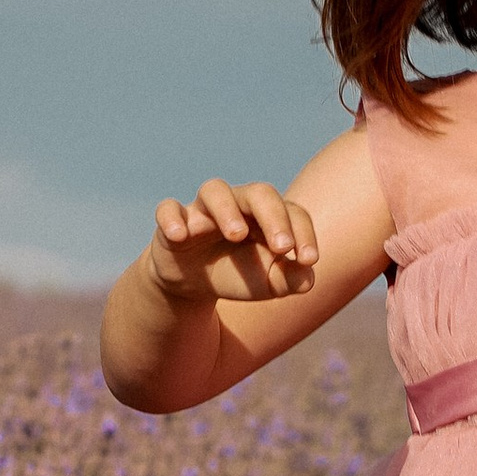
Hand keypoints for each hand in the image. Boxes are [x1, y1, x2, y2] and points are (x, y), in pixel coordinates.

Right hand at [144, 178, 318, 306]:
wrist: (195, 284)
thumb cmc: (240, 274)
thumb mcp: (269, 284)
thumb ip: (292, 280)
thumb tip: (307, 277)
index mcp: (268, 216)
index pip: (292, 212)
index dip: (303, 233)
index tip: (308, 259)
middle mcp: (239, 204)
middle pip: (259, 193)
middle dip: (273, 217)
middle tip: (282, 247)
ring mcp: (204, 210)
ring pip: (215, 191)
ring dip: (227, 210)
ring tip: (236, 235)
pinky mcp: (174, 221)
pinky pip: (168, 209)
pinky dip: (172, 219)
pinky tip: (181, 236)